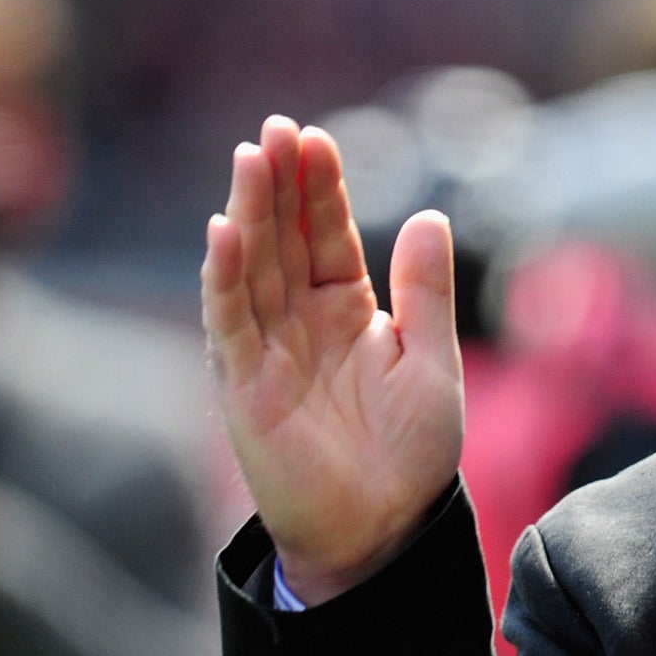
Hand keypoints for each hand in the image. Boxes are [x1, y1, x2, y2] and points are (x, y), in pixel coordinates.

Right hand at [202, 116, 463, 603]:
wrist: (385, 526)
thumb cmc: (410, 451)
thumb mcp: (431, 362)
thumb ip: (425, 292)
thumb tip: (428, 213)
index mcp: (347, 310)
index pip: (327, 235)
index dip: (320, 189)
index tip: (316, 138)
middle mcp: (300, 321)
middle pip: (282, 239)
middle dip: (279, 184)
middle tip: (278, 128)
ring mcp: (266, 350)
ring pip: (251, 268)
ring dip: (249, 213)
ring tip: (251, 158)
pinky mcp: (243, 386)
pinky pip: (229, 323)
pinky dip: (224, 278)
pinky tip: (224, 233)